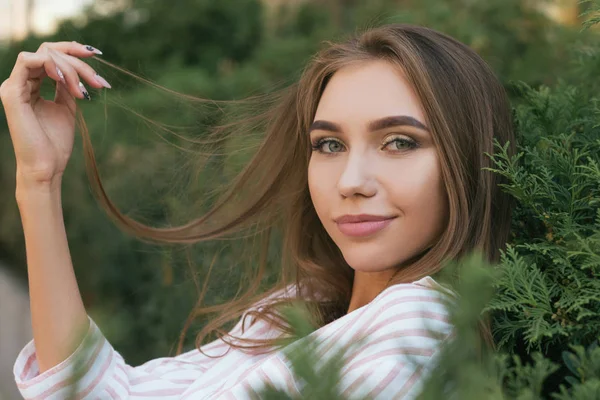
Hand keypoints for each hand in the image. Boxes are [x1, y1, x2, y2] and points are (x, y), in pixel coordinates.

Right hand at [0, 41, 109, 188]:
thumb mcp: (66, 108)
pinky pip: (29, 61)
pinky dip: (53, 66)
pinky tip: (68, 81)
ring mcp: (13, 86)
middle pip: (48, 51)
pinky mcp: (12, 93)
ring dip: (70, 67)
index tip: (96, 54)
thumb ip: (67, 87)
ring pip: (43, 55)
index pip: (49, 55)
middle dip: (78, 61)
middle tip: (98, 81)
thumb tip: (75, 69)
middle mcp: (19, 82)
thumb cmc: (56, 143)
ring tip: (84, 90)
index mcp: (30, 85)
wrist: (47, 166)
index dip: (73, 51)